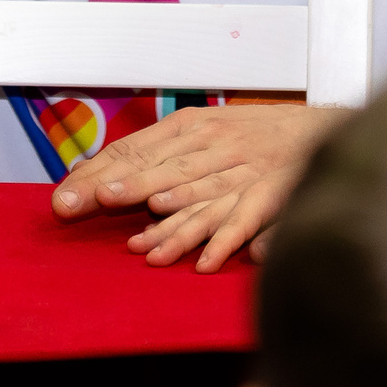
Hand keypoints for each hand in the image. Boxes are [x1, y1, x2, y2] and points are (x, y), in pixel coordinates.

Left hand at [51, 101, 342, 271]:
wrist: (320, 127)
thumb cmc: (252, 132)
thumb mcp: (203, 129)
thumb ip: (160, 155)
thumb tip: (104, 179)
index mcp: (190, 124)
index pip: (134, 150)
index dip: (98, 174)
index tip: (65, 198)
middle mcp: (212, 140)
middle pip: (158, 169)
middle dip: (119, 190)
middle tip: (82, 206)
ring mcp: (242, 166)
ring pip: (198, 196)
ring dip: (168, 220)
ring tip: (139, 242)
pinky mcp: (273, 191)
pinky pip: (246, 219)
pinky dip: (226, 240)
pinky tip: (204, 262)